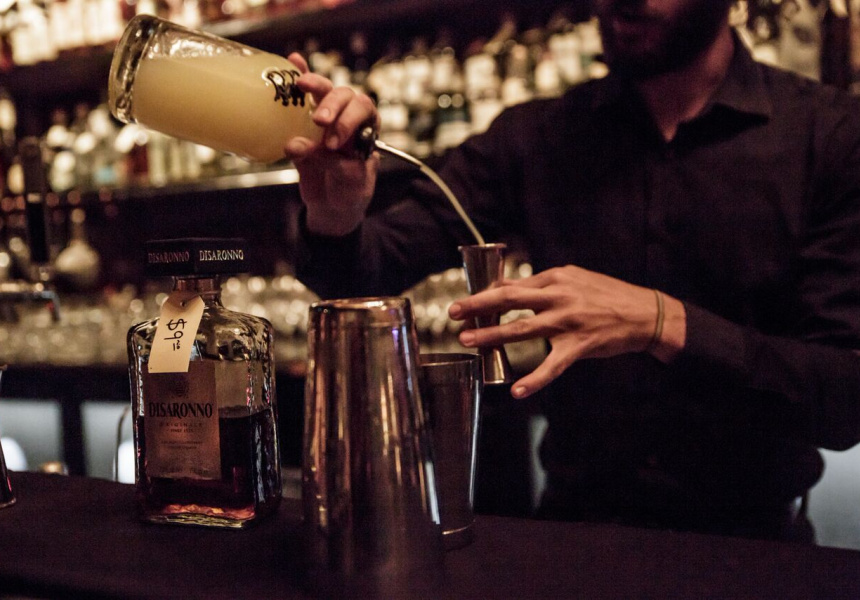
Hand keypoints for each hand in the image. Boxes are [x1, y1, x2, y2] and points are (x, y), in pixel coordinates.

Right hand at [285, 53, 380, 236]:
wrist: (333, 209)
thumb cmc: (349, 195)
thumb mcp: (350, 184)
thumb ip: (330, 163)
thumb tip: (295, 145)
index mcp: (367, 131)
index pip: (364, 111)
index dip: (349, 120)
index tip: (333, 142)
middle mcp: (349, 120)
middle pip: (345, 97)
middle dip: (332, 105)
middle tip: (319, 121)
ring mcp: (326, 120)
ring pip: (325, 92)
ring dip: (315, 85)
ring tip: (300, 84)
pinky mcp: (303, 125)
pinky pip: (302, 99)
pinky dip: (299, 77)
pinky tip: (293, 61)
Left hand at [447, 265, 686, 397]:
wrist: (645, 314)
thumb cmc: (606, 295)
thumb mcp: (573, 278)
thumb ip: (542, 284)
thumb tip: (507, 287)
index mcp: (555, 278)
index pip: (512, 285)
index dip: (485, 295)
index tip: (466, 304)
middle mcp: (558, 297)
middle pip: (509, 300)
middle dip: (477, 306)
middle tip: (453, 313)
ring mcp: (567, 322)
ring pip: (522, 329)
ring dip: (491, 336)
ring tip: (468, 342)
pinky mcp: (579, 346)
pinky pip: (552, 366)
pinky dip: (534, 380)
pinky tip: (517, 390)